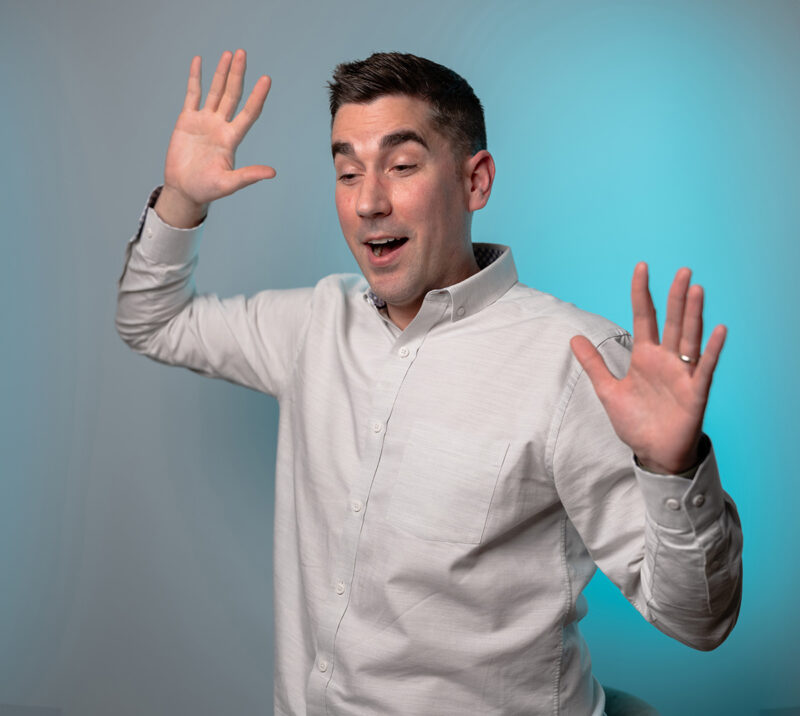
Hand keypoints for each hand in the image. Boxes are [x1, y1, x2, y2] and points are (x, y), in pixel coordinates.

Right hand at [156, 49, 275, 225]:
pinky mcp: (187, 120)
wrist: (184, 190)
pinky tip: (199, 61)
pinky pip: (192, 94)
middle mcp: (221, 126)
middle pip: (232, 95)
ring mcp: (204, 121)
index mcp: (232, 139)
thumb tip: (272, 172)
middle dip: (238, 74)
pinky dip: (195, 78)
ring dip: (222, 73)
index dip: (257, 96)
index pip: (249, 113)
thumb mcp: (229, 183)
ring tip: (230, 54)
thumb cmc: (207, 189)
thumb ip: (248, 176)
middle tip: (243, 53)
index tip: (266, 79)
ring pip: (215, 91)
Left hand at [569, 262, 726, 474]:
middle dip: (676, 297)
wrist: (653, 453)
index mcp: (645, 357)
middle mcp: (666, 360)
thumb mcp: (608, 390)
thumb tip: (574, 338)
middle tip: (683, 270)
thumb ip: (593, 364)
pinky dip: (711, 350)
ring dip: (693, 315)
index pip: (644, 317)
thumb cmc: (636, 421)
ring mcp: (682, 374)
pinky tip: (718, 330)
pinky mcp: (695, 393)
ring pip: (689, 338)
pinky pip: (704, 369)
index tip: (641, 267)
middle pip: (672, 322)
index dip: (642, 293)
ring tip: (697, 289)